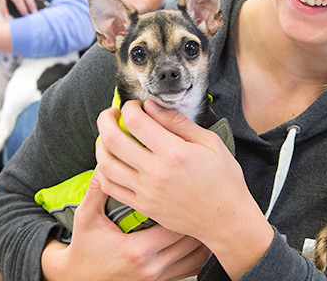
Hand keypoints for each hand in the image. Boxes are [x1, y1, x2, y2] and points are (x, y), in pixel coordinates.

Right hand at [41, 174, 210, 280]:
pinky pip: (191, 268)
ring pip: (197, 257)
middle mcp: (153, 267)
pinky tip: (196, 238)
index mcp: (137, 250)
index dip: (184, 206)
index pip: (175, 225)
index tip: (185, 189)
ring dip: (201, 236)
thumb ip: (97, 191)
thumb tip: (105, 163)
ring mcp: (159, 278)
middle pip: (192, 241)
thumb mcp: (86, 218)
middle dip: (197, 219)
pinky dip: (198, 253)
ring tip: (201, 215)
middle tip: (199, 197)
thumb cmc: (84, 250)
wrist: (80, 279)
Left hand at [95, 100, 273, 277]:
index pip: (135, 122)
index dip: (129, 107)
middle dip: (106, 120)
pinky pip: (110, 187)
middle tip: (111, 114)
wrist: (226, 220)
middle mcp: (156, 172)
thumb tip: (152, 107)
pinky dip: (103, 170)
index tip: (134, 106)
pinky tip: (111, 161)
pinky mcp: (142, 206)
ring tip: (108, 136)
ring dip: (100, 144)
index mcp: (174, 153)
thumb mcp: (210, 143)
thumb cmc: (224, 180)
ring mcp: (146, 191)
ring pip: (105, 164)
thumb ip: (179, 123)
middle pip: (112, 140)